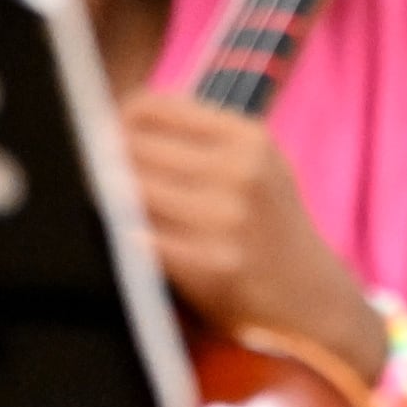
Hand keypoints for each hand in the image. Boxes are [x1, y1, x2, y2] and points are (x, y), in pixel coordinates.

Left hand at [120, 93, 381, 369]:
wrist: (313, 297)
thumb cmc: (269, 224)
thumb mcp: (255, 164)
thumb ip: (200, 137)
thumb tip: (121, 115)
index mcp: (249, 138)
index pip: (153, 108)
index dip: (117, 121)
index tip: (105, 137)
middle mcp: (241, 171)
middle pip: (134, 147)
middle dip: (105, 161)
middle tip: (94, 175)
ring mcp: (228, 219)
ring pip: (131, 191)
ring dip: (109, 199)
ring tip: (108, 207)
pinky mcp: (213, 266)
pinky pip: (141, 239)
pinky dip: (125, 237)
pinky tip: (127, 240)